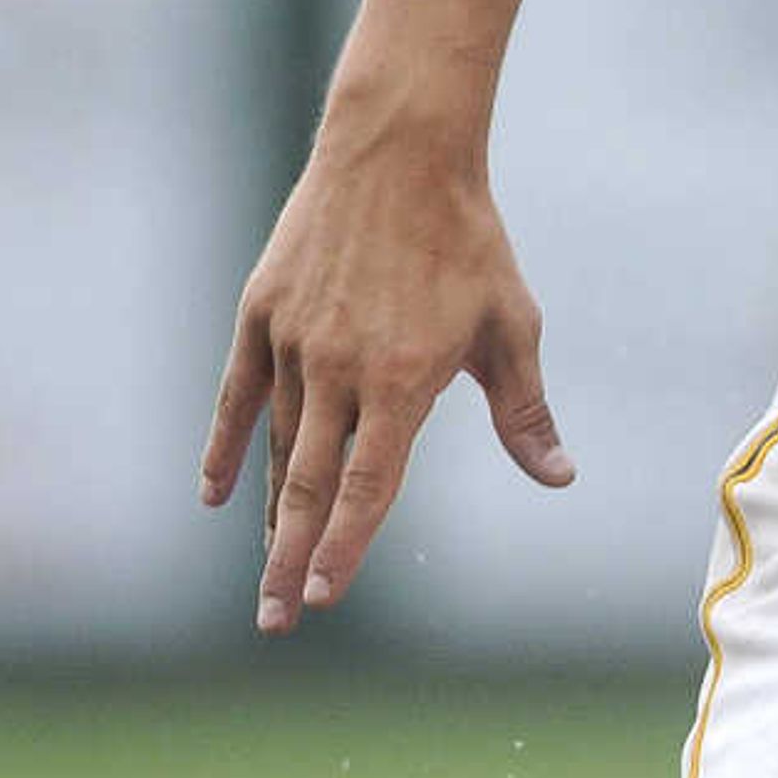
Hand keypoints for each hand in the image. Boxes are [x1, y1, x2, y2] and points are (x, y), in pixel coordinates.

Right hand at [201, 124, 571, 633]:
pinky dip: (226, 449)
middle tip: (276, 622)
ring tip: (267, 570)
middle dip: (291, 559)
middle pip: (311, 485)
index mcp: (403, 380)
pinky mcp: (260, 315)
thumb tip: (560, 477)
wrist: (400, 154)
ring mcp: (293, 343)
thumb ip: (525, 411)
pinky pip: (236, 397)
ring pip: (276, 448)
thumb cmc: (469, 243)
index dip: (344, 547)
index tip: (321, 598)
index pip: (369, 485)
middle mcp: (339, 370)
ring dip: (271, 514)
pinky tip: (217, 496)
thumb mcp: (512, 326)